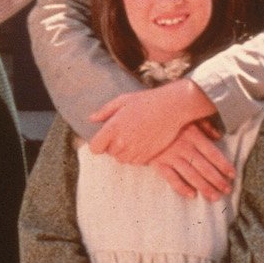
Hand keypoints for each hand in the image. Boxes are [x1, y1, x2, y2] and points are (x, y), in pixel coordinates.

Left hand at [89, 78, 214, 166]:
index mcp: (113, 128)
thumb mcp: (123, 101)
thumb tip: (92, 119)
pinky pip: (135, 162)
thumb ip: (105, 112)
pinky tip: (142, 142)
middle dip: (113, 145)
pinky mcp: (148, 155)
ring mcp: (135, 150)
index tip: (104, 138)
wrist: (171, 108)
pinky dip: (136, 155)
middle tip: (124, 133)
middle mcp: (122, 142)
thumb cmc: (147, 101)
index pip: (95, 148)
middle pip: (109, 153)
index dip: (98, 143)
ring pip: (122, 159)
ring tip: (134, 137)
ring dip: (124, 152)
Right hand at [150, 120, 235, 201]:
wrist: (137, 121)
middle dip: (217, 180)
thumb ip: (204, 124)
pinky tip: (192, 195)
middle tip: (226, 190)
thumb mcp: (186, 115)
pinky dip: (181, 187)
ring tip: (214, 196)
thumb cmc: (165, 117)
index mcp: (192, 134)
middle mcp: (183, 146)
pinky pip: (171, 178)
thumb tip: (218, 136)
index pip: (212, 153)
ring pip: (191, 175)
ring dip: (204, 187)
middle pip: (204, 166)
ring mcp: (170, 156)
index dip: (223, 165)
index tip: (232, 175)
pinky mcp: (158, 162)